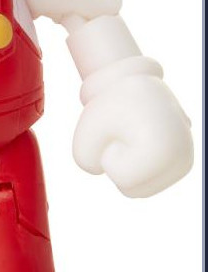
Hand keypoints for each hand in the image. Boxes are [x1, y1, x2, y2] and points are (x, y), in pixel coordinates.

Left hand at [72, 74, 192, 197]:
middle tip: (123, 134)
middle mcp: (182, 159)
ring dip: (127, 166)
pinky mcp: (183, 163)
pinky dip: (137, 166)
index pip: (121, 178)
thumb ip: (86, 162)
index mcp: (164, 150)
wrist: (133, 80)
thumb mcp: (85, 131)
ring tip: (133, 137)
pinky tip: (142, 141)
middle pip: (132, 191)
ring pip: (140, 190)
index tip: (117, 131)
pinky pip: (147, 182)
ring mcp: (185, 161)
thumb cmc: (108, 105)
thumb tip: (102, 170)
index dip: (108, 155)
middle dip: (118, 164)